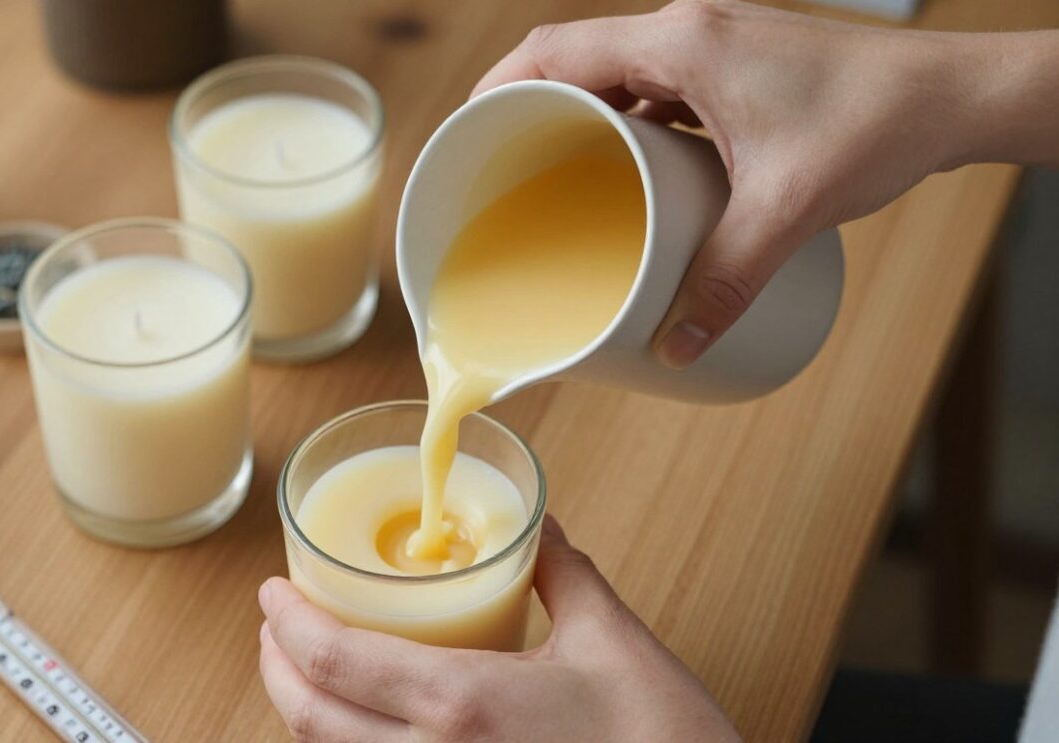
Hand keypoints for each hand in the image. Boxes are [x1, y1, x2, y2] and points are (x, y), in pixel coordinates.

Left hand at [258, 517, 740, 741]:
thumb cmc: (665, 742)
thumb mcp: (614, 641)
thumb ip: (564, 573)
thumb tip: (540, 526)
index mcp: (461, 706)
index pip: (336, 660)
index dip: (287, 624)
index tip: (269, 593)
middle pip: (312, 719)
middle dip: (277, 668)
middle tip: (277, 626)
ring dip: (307, 712)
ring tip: (310, 668)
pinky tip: (365, 724)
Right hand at [473, 1, 1058, 368]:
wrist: (952, 94)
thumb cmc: (879, 124)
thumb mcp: (786, 210)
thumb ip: (725, 282)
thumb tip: (675, 347)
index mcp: (681, 42)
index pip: (552, 51)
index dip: (495, 92)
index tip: (466, 141)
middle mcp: (686, 30)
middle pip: (570, 56)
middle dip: (524, 109)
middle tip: (498, 168)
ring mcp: (709, 44)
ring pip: (610, 69)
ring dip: (574, 114)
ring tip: (549, 175)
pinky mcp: (730, 65)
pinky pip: (650, 86)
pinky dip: (621, 121)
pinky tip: (624, 169)